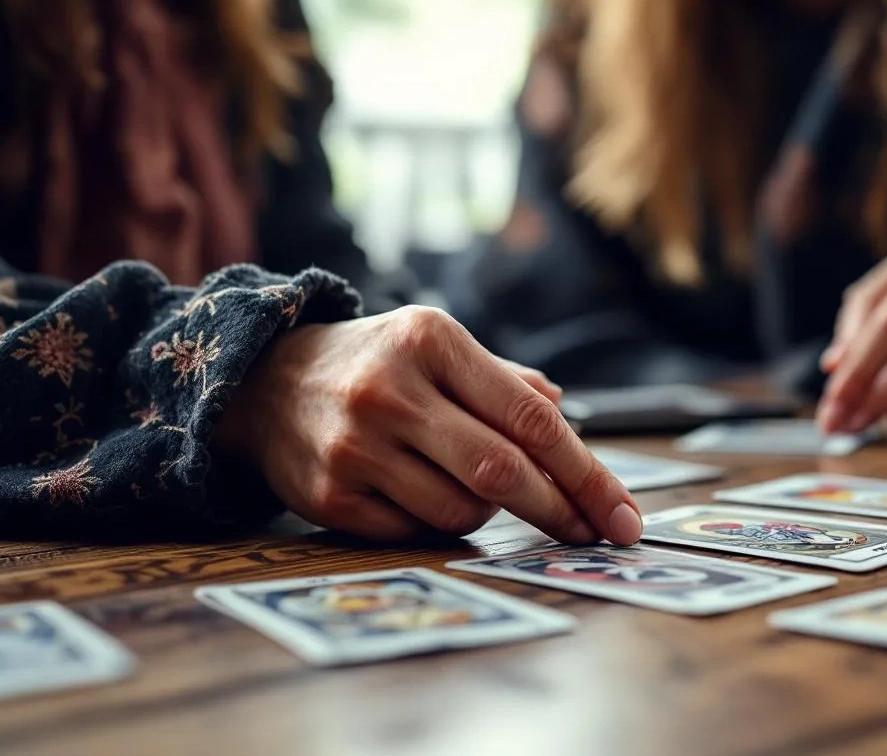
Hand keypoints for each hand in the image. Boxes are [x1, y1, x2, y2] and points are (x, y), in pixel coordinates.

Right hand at [215, 305, 641, 544]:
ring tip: (475, 488)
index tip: (624, 516)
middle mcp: (392, 390)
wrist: (262, 383)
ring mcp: (356, 446)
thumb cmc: (379, 364)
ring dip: (490, 514)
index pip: (532, 419)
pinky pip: (415, 531)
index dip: (587, 474)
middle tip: (592, 535)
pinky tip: (425, 495)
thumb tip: (564, 414)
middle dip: (559, 510)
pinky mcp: (329, 494)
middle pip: (503, 471)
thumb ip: (506, 382)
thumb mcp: (439, 347)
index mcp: (431, 340)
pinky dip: (439, 524)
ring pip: (462, 510)